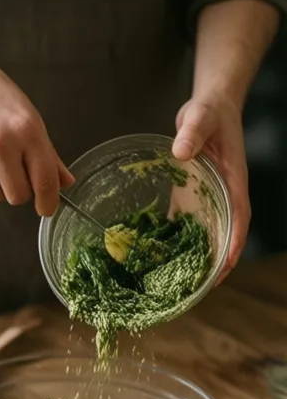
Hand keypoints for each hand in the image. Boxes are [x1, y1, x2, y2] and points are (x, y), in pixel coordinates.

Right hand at [0, 48, 73, 214]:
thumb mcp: (26, 114)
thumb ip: (47, 153)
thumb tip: (66, 182)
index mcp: (26, 129)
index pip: (44, 180)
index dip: (48, 201)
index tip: (47, 208)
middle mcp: (1, 144)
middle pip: (18, 196)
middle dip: (20, 190)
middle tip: (15, 170)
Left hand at [172, 97, 248, 280]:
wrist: (208, 109)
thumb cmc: (210, 112)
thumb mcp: (201, 117)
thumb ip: (192, 132)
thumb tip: (181, 151)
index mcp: (233, 181)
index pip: (239, 218)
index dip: (233, 244)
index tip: (225, 267)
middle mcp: (223, 196)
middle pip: (225, 235)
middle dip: (216, 263)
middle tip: (200, 289)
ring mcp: (207, 200)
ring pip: (206, 235)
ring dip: (196, 258)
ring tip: (180, 285)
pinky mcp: (191, 199)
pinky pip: (185, 225)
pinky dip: (176, 243)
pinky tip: (160, 260)